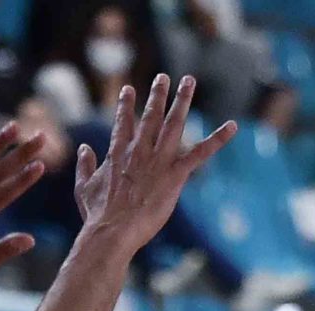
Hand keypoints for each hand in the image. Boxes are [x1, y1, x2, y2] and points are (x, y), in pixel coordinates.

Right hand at [73, 75, 234, 252]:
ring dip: (182, 100)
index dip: (126, 104)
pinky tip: (232, 126)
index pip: (123, 122)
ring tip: (188, 81)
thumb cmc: (97, 214)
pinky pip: (201, 153)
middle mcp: (139, 150)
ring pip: (173, 124)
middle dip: (157, 94)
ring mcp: (158, 160)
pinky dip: (218, 139)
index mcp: (118, 153)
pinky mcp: (175, 175)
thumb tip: (83, 148)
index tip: (128, 88)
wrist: (113, 230)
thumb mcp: (83, 187)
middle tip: (163, 76)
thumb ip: (84, 165)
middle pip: (151, 116)